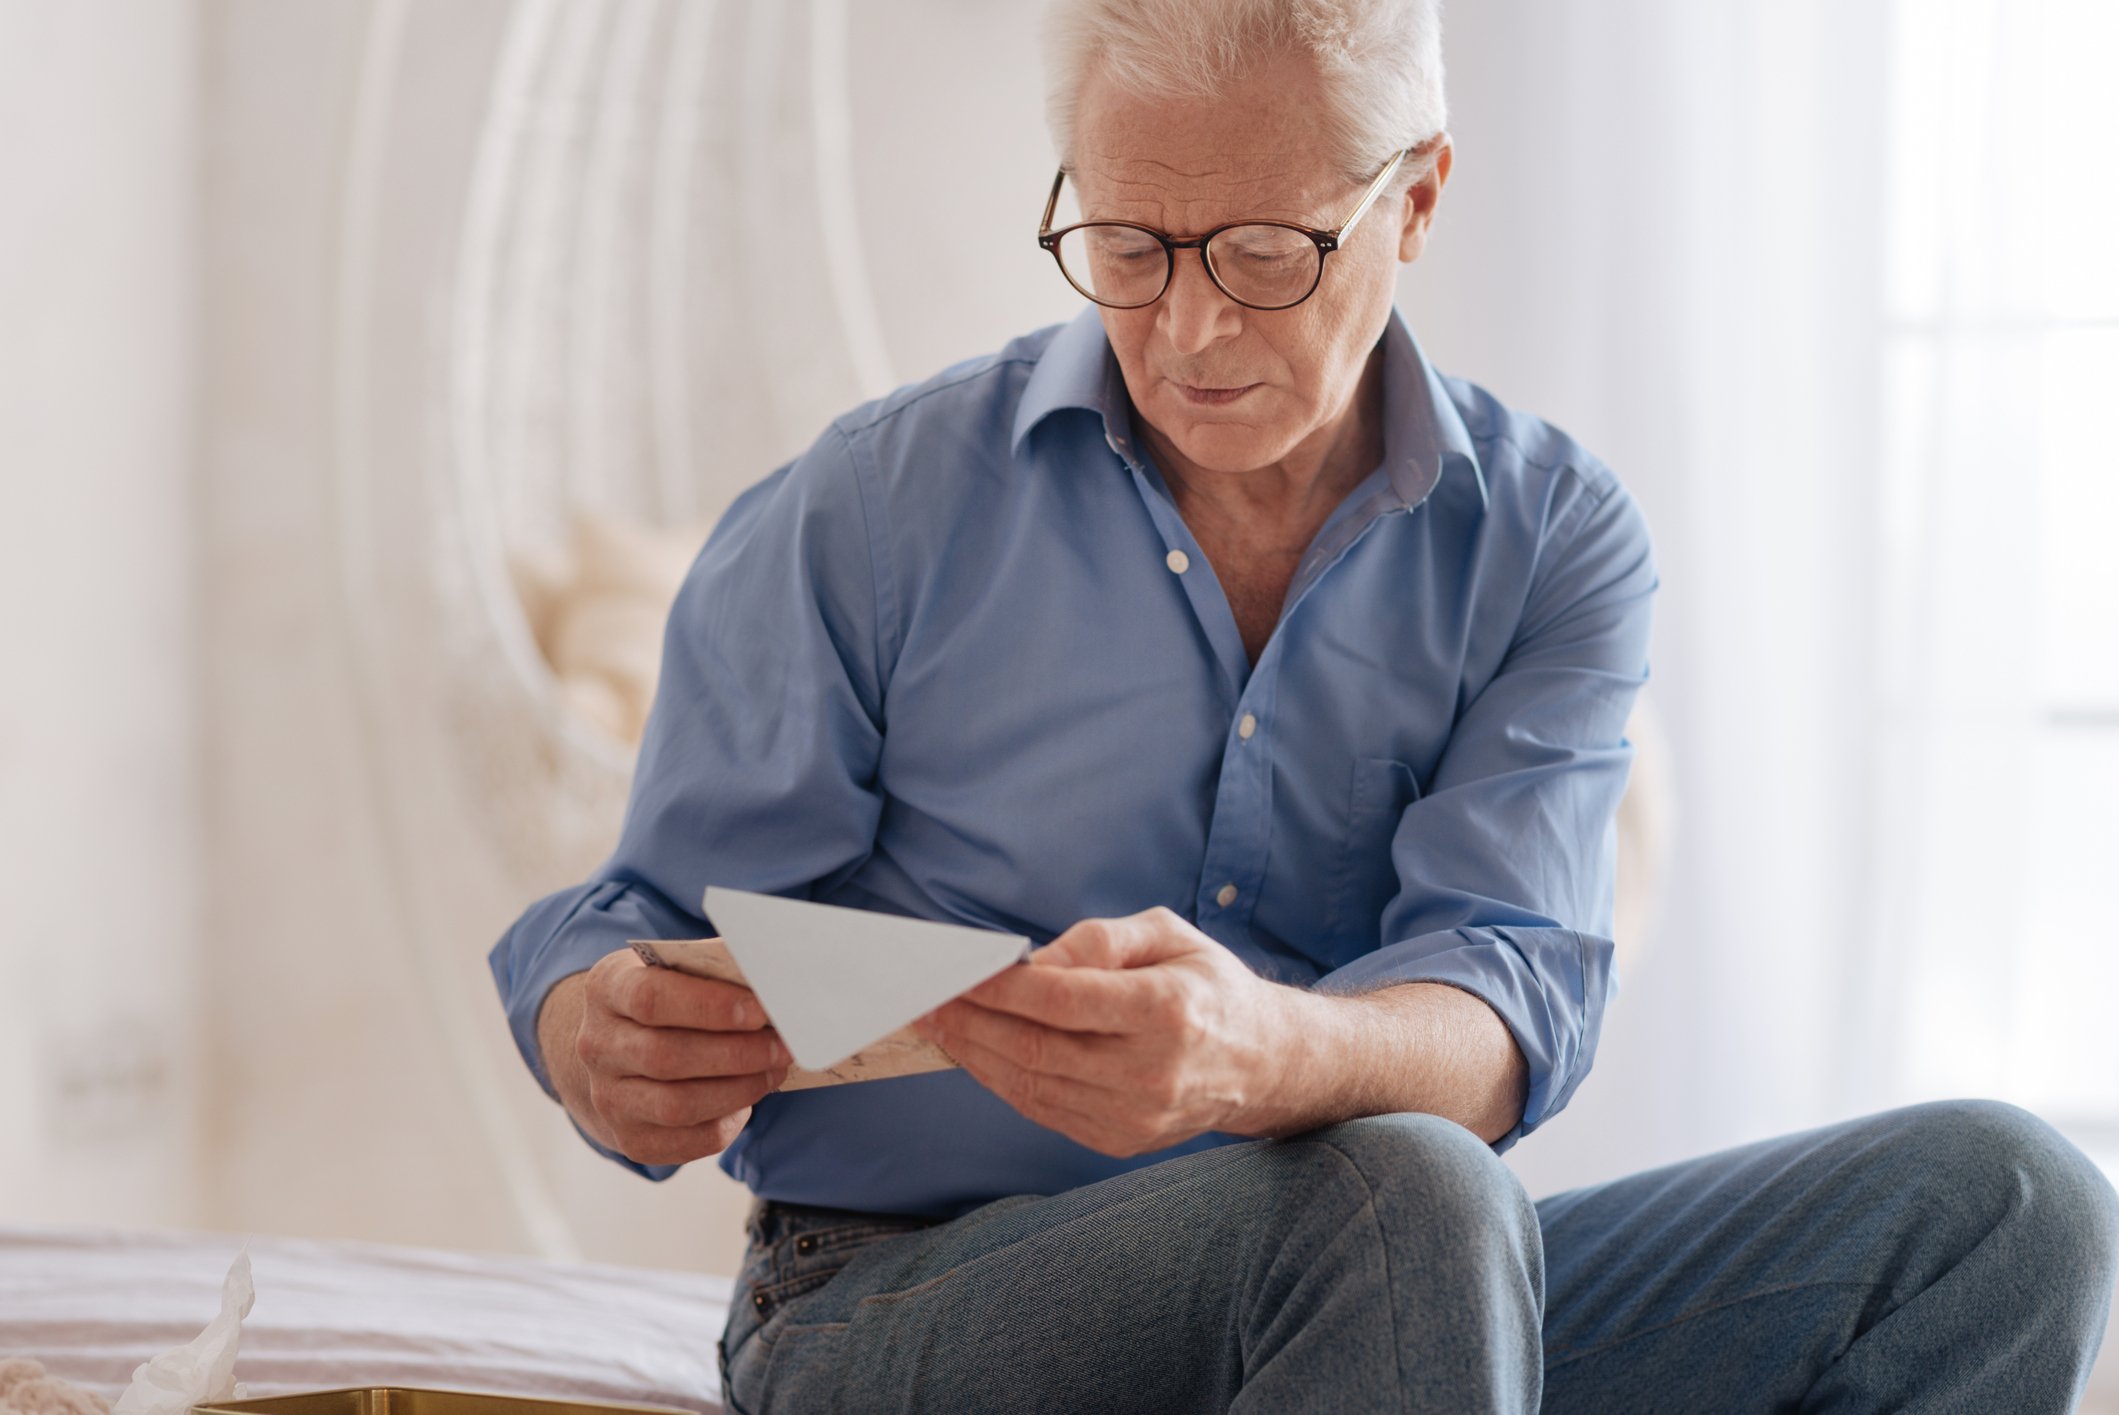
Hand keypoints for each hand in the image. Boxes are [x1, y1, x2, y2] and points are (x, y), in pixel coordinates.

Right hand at [539, 946, 791, 1165]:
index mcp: (606, 990)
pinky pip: (685, 1142)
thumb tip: (772, 984)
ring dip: (737, 1090)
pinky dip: (726, 1123)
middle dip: (736, 1053)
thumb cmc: (666, 1000)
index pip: (650, 999)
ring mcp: (607, 1098)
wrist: (620, 1049)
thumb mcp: (675, 971)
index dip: (710, 1007)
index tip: (759, 1011)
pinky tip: (747, 1100)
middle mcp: (597, 1046)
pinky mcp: (630, 1138)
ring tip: (772, 1071)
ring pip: (676, 1105)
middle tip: (781, 1046)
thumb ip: (713, 972)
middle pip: (666, 1057)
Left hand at [910, 906, 1298, 1156]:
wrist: (1261, 1063)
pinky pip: (1042, 1110)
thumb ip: (1103, 939)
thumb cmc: (1207, 986)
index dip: (1002, 987)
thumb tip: (1036, 961)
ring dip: (973, 1054)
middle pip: (1037, 1048)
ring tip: (937, 1023)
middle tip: (925, 997)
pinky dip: (1000, 1080)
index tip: (959, 969)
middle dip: (970, 1021)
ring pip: (1031, 1086)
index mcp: (1169, 1011)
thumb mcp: (1170, 934)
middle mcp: (1152, 1071)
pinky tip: (975, 1052)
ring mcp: (1135, 1115)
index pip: (1065, 1000)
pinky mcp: (1119, 1140)